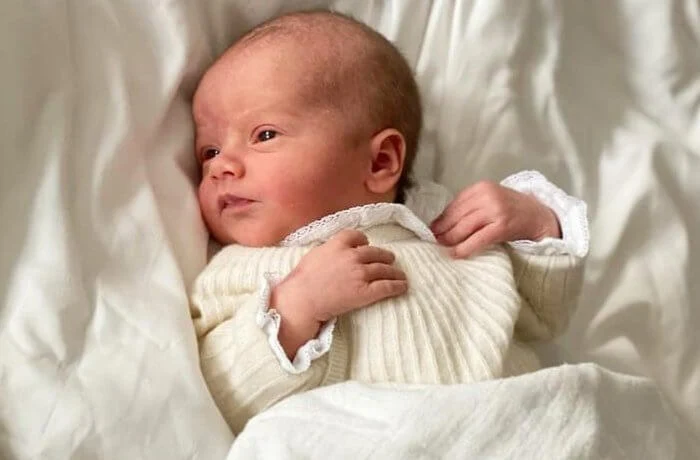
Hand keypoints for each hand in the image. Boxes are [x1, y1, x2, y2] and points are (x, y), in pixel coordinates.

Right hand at [271, 229, 406, 356]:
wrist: (303, 299)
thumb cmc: (303, 280)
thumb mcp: (314, 254)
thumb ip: (329, 249)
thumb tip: (335, 250)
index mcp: (338, 244)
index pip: (358, 236)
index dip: (364, 241)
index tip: (367, 245)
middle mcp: (352, 256)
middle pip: (375, 252)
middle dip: (385, 256)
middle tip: (390, 259)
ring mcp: (360, 273)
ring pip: (384, 269)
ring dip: (395, 272)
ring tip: (400, 275)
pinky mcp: (365, 292)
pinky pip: (387, 286)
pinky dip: (397, 286)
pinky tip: (402, 287)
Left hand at [430, 181, 560, 258]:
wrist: (539, 215)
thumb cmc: (511, 209)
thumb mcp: (489, 201)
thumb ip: (469, 208)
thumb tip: (440, 224)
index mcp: (481, 187)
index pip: (454, 205)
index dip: (440, 219)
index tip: (431, 230)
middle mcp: (487, 196)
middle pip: (456, 216)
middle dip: (442, 231)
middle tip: (433, 241)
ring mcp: (495, 210)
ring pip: (464, 227)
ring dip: (450, 239)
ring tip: (441, 248)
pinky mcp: (502, 226)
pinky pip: (478, 239)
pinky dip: (464, 248)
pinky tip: (456, 254)